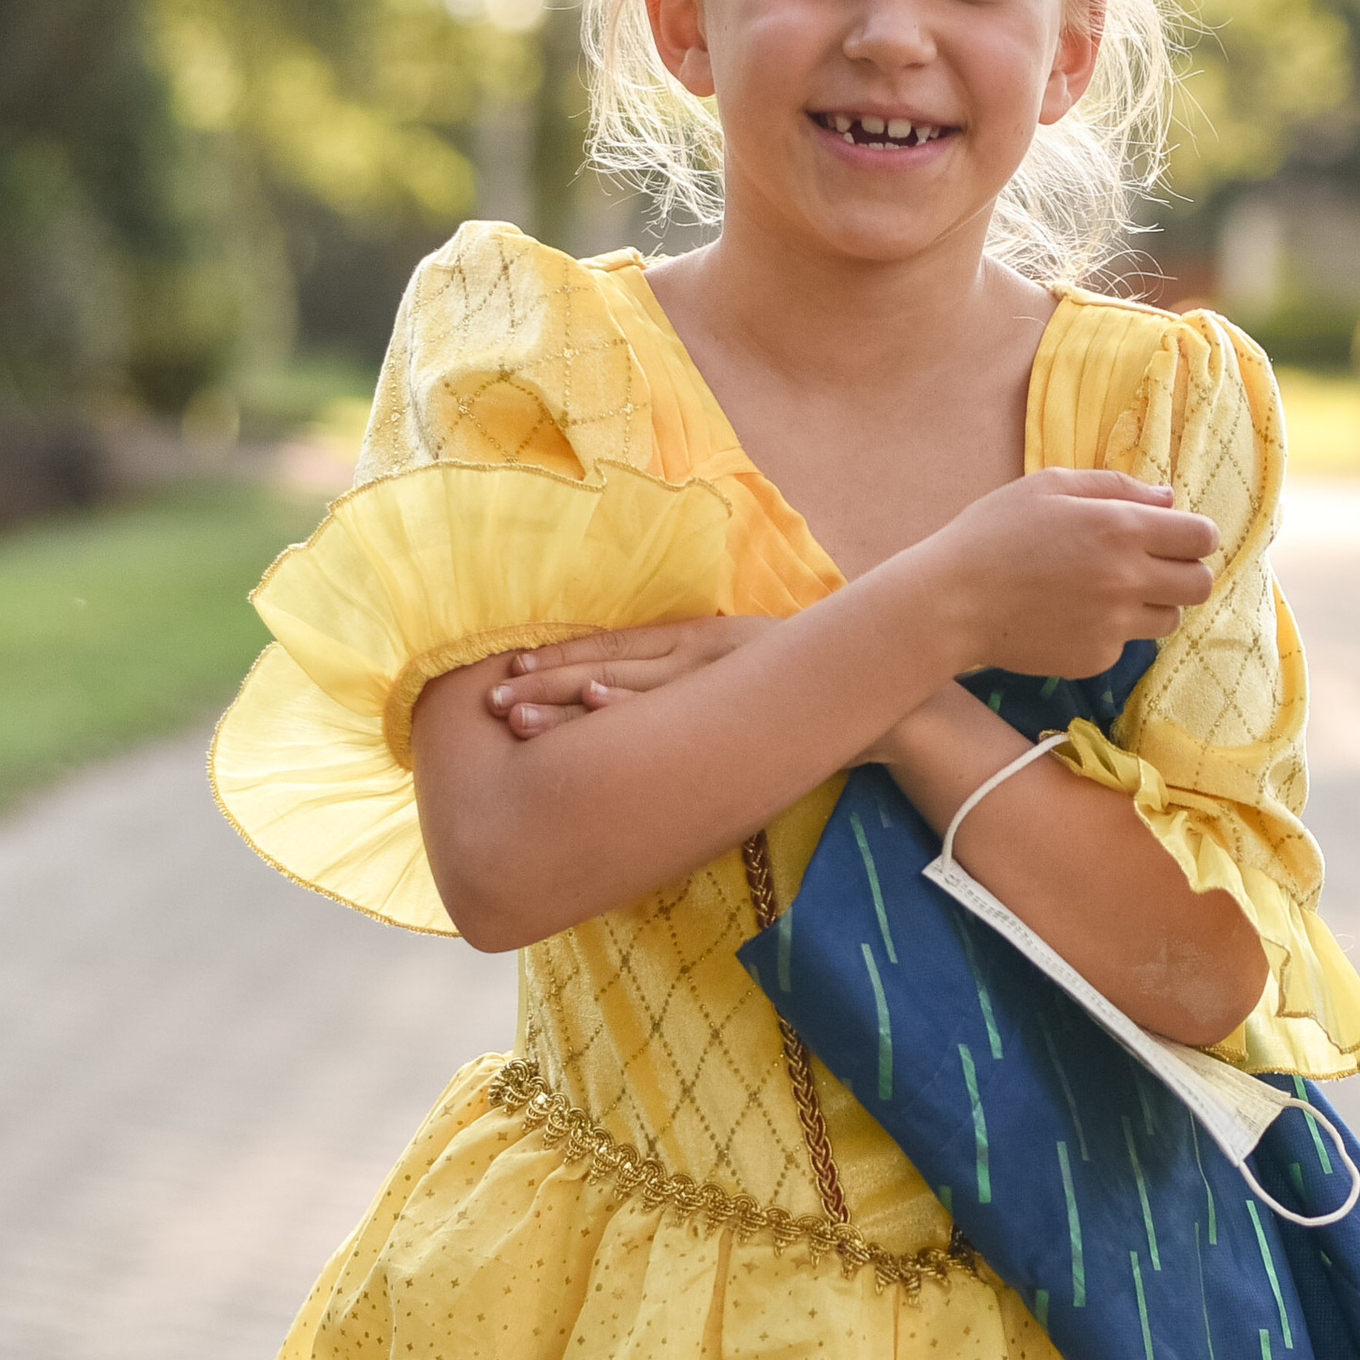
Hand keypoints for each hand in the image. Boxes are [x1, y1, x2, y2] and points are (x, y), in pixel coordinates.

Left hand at [487, 612, 776, 738]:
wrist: (869, 690)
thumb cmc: (798, 681)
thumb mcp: (740, 663)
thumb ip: (693, 672)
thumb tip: (632, 693)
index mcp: (691, 639)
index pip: (610, 645)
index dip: (557, 656)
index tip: (507, 666)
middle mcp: (693, 652)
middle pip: (603, 667)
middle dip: (542, 686)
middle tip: (491, 702)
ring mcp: (711, 681)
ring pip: (626, 692)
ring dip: (566, 706)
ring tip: (517, 720)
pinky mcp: (731, 708)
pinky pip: (671, 712)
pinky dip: (630, 709)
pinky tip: (593, 712)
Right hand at [921, 468, 1218, 681]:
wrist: (951, 602)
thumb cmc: (993, 533)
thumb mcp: (1050, 486)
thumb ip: (1116, 487)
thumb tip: (1168, 499)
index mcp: (1122, 528)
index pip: (1202, 537)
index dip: (1194, 535)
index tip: (1175, 536)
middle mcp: (1127, 579)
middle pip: (1200, 584)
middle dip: (1184, 572)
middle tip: (1151, 565)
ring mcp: (1114, 625)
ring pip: (1170, 619)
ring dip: (1152, 604)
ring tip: (1107, 591)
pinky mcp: (1096, 658)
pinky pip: (1126, 644)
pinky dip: (1111, 630)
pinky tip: (1071, 615)